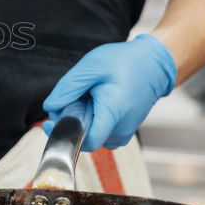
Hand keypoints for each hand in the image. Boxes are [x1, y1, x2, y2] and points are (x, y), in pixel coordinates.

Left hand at [42, 34, 176, 150]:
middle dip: (71, 121)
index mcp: (113, 112)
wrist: (153, 63)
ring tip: (89, 97)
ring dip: (82, 120)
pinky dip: (93, 121)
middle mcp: (121, 128)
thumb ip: (68, 88)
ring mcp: (125, 132)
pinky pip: (100, 133)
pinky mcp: (124, 131)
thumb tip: (51, 108)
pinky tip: (96, 104)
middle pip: (85, 138)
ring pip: (91, 136)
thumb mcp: (91, 67)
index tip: (53, 120)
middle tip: (75, 97)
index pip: (87, 142)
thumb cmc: (125, 62)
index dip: (65, 133)